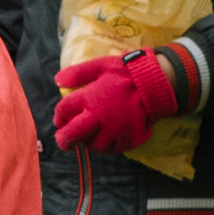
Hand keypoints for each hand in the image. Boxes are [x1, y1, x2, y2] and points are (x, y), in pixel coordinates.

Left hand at [53, 45, 189, 154]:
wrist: (156, 85)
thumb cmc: (127, 73)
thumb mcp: (101, 66)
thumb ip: (78, 74)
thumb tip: (57, 80)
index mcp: (89, 98)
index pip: (64, 111)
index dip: (59, 115)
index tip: (60, 118)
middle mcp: (99, 118)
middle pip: (73, 135)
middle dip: (64, 139)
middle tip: (63, 140)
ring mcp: (114, 131)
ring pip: (93, 145)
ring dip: (88, 141)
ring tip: (89, 135)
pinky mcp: (128, 140)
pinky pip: (112, 149)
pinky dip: (107, 145)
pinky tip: (106, 138)